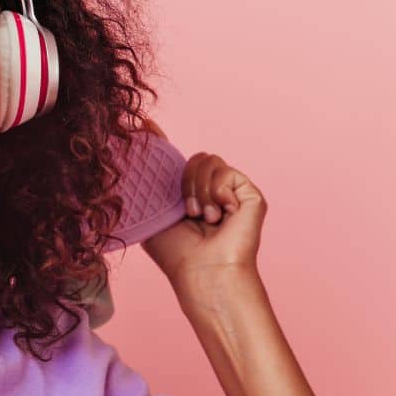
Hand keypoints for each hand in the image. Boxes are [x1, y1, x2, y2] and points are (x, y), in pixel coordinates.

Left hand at [134, 119, 267, 286]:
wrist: (202, 271)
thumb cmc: (176, 251)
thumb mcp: (153, 208)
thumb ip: (150, 174)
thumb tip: (147, 132)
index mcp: (189, 195)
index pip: (178, 160)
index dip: (161, 142)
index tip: (144, 125)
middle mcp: (212, 191)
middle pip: (194, 157)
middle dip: (185, 182)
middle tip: (188, 212)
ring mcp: (232, 192)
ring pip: (208, 161)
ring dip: (199, 190)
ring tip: (204, 217)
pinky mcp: (251, 194)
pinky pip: (226, 172)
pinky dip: (217, 193)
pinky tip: (221, 215)